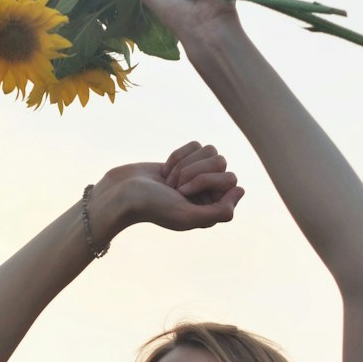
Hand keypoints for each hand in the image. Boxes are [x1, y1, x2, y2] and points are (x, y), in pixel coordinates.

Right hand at [99, 142, 243, 233]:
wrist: (121, 193)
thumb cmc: (152, 207)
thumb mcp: (187, 216)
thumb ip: (219, 212)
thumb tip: (241, 190)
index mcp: (212, 209)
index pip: (231, 180)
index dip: (207, 181)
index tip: (184, 192)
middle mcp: (208, 193)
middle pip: (222, 162)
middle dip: (194, 171)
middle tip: (174, 186)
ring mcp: (197, 176)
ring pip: (210, 151)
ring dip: (185, 163)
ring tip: (169, 180)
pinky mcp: (185, 161)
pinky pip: (195, 145)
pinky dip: (178, 155)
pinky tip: (165, 171)